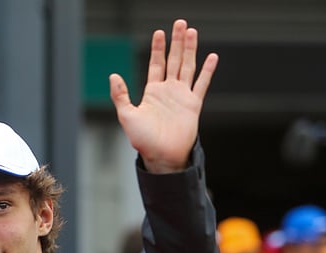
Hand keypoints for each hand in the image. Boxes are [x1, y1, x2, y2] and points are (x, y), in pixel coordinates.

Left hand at [109, 19, 217, 173]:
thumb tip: (113, 75)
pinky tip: (212, 57)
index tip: (159, 32)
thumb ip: (120, 95)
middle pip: (174, 60)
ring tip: (192, 32)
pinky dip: (208, 70)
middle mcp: (168, 91)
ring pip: (188, 66)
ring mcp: (182, 96)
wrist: (161, 156)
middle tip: (180, 23)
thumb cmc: (143, 140)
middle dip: (176, 42)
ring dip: (190, 49)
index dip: (158, 48)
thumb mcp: (127, 115)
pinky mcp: (194, 104)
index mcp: (152, 92)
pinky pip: (202, 84)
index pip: (156, 64)